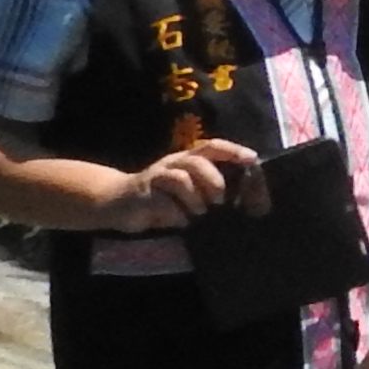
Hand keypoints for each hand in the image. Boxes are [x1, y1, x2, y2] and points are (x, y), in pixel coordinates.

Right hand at [114, 136, 267, 231]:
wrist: (115, 203)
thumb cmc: (161, 200)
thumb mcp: (189, 193)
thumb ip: (212, 191)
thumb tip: (249, 200)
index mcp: (187, 160)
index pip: (212, 146)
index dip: (232, 150)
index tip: (252, 159)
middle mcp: (172, 164)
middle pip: (196, 160)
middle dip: (213, 179)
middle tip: (219, 200)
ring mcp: (156, 177)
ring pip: (180, 178)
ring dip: (194, 197)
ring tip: (199, 212)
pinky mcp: (142, 195)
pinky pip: (162, 201)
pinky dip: (175, 213)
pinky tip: (180, 221)